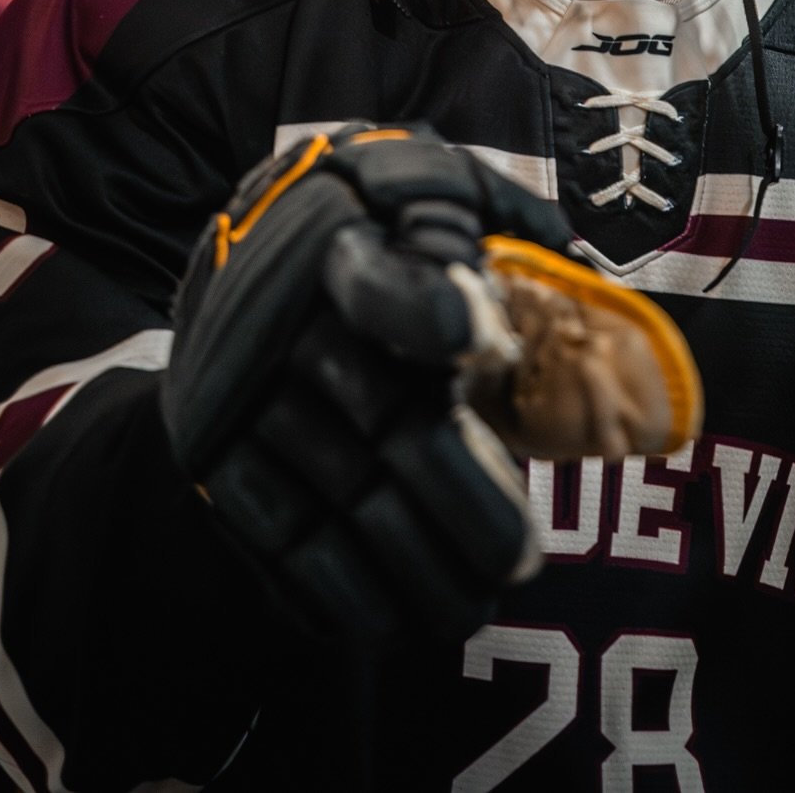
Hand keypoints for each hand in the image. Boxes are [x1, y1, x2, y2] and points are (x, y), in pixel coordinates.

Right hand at [161, 124, 700, 644]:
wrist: (248, 237)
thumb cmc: (377, 214)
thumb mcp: (431, 179)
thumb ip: (502, 215)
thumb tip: (580, 269)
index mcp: (344, 230)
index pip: (380, 276)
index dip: (420, 308)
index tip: (470, 338)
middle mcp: (282, 310)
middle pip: (378, 414)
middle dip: (454, 497)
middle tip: (519, 558)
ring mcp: (239, 387)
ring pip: (335, 488)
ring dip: (409, 561)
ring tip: (474, 602)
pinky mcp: (214, 448)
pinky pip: (273, 526)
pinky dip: (335, 582)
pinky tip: (393, 615)